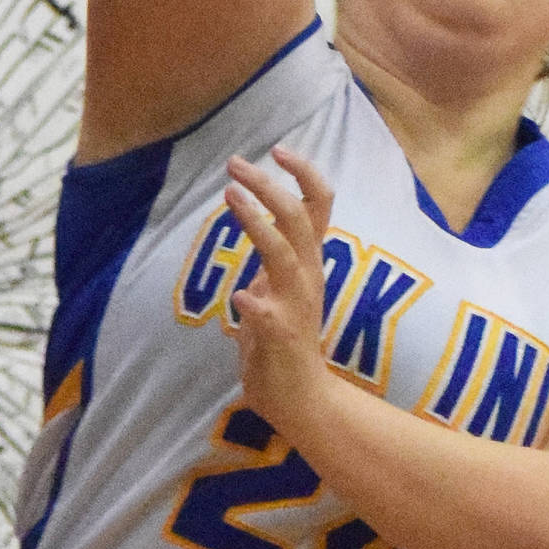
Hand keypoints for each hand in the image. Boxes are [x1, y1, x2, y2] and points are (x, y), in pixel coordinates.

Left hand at [226, 143, 340, 445]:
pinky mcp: (282, 337)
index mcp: (308, 263)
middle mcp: (308, 277)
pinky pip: (268, 315)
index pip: (318, 206)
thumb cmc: (282, 343)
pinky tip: (240, 298)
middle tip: (234, 163)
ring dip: (258, 222)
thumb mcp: (280, 290)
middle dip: (268, 185)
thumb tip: (253, 226)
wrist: (300, 399)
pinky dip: (255, 304)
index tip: (278, 149)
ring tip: (230, 194)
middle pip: (298, 218)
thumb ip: (274, 260)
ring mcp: (297, 306)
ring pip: (285, 253)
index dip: (304, 173)